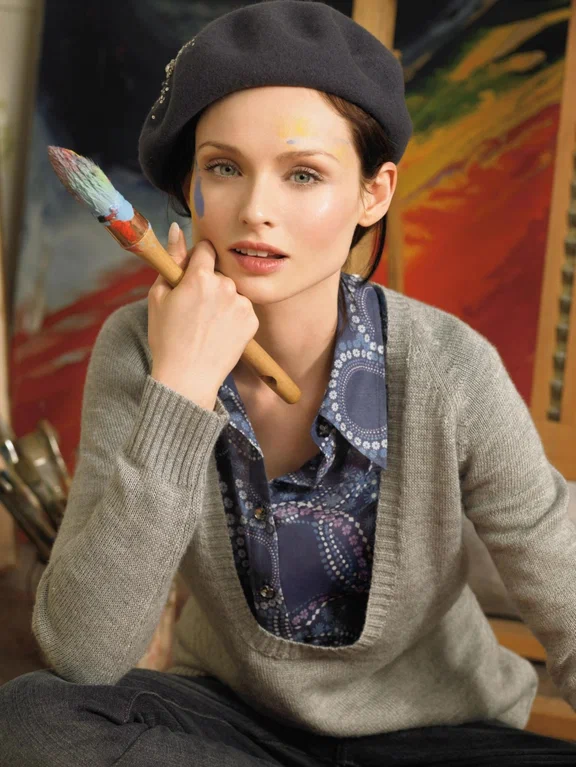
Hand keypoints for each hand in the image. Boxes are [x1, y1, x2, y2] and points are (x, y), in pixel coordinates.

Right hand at [148, 223, 258, 408]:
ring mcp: (242, 304)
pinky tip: (218, 333)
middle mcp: (225, 286)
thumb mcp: (159, 296)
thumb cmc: (167, 338)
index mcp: (200, 276)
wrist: (187, 378)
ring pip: (231, 292)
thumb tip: (177, 229)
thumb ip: (172, 259)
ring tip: (205, 325)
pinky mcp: (252, 321)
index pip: (206, 249)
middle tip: (193, 310)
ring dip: (222, 301)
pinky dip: (232, 317)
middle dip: (208, 284)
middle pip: (218, 273)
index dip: (197, 260)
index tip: (192, 275)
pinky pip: (242, 309)